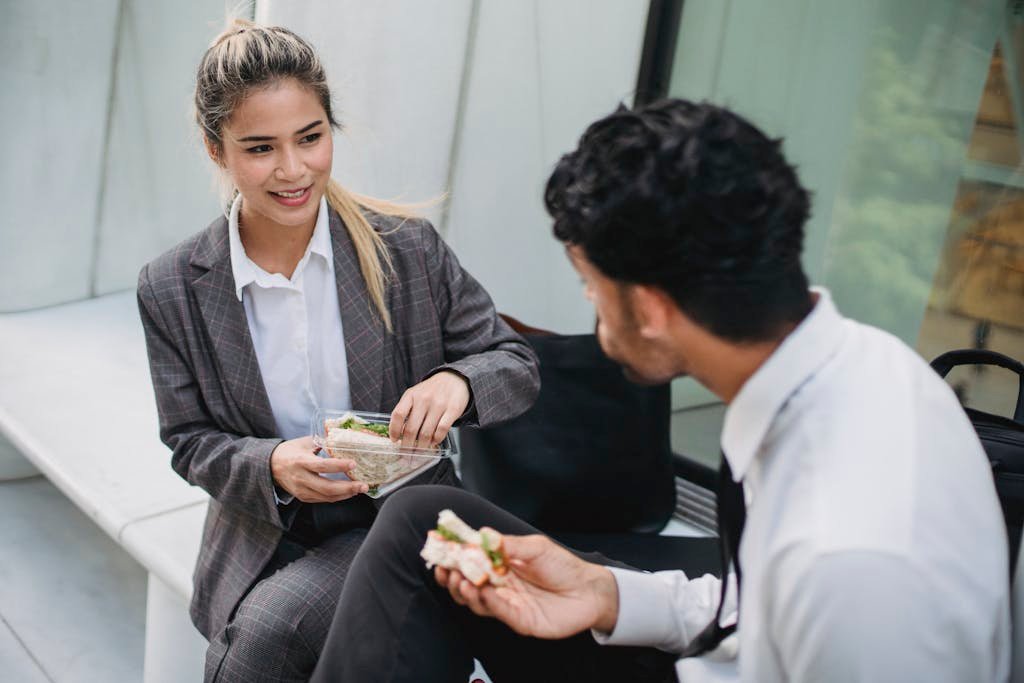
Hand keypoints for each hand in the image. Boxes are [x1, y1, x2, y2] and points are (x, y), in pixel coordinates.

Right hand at [269, 436, 368, 501]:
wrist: (270, 466)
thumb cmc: (289, 451)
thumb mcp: (304, 442)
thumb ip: (323, 440)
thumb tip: (342, 435)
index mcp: (301, 461)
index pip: (322, 466)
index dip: (338, 466)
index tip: (353, 464)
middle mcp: (301, 478)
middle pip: (327, 487)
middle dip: (347, 488)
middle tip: (363, 485)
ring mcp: (302, 490)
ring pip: (327, 497)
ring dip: (346, 495)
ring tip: (360, 489)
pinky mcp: (304, 497)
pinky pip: (323, 500)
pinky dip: (338, 497)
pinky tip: (349, 492)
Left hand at [389, 371, 469, 446]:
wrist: (454, 379)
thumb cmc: (431, 390)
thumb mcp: (415, 394)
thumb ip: (406, 409)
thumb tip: (398, 434)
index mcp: (411, 395)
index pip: (398, 415)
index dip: (394, 430)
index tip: (394, 441)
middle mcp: (424, 399)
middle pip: (411, 429)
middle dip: (408, 446)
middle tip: (407, 455)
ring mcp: (439, 404)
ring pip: (426, 433)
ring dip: (422, 447)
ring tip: (420, 452)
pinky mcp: (452, 410)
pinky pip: (442, 430)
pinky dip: (436, 440)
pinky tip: (433, 442)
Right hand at [434, 534, 619, 638]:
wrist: (589, 590)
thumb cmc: (563, 566)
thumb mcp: (535, 547)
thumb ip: (509, 544)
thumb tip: (484, 533)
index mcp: (501, 566)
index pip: (471, 562)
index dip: (454, 558)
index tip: (440, 550)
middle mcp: (500, 586)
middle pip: (467, 584)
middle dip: (452, 576)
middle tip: (444, 568)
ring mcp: (507, 603)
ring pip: (477, 601)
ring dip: (465, 591)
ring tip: (461, 580)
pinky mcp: (518, 620)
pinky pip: (497, 612)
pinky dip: (487, 602)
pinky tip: (483, 592)